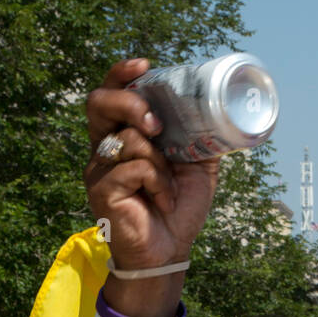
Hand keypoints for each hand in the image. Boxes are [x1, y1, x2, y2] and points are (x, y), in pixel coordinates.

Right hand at [84, 57, 220, 277]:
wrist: (170, 251)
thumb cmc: (178, 209)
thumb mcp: (196, 166)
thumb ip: (198, 136)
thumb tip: (219, 108)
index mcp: (124, 134)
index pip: (111, 92)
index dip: (121, 74)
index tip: (145, 66)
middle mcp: (105, 146)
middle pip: (99, 102)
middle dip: (130, 103)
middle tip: (156, 124)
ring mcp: (99, 168)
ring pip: (127, 138)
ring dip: (160, 162)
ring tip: (169, 187)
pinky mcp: (101, 188)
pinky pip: (133, 167)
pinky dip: (157, 183)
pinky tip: (163, 201)